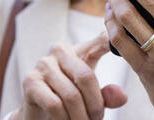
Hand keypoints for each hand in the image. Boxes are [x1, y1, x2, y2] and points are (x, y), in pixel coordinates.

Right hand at [11, 32, 126, 119]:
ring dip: (80, 116)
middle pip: (86, 76)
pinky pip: (54, 104)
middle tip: (98, 119)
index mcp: (79, 49)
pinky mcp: (30, 81)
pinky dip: (64, 119)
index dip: (108, 43)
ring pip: (71, 94)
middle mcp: (60, 50)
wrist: (39, 113)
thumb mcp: (92, 95)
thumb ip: (107, 95)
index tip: (116, 44)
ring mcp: (43, 64)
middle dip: (95, 105)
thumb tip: (122, 97)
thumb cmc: (70, 98)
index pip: (99, 42)